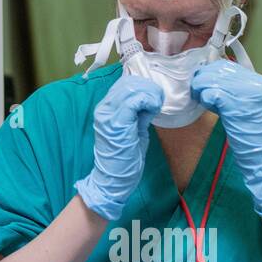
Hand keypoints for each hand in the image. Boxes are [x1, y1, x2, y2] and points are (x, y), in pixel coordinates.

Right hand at [75, 74, 163, 220]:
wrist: (113, 179)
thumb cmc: (124, 158)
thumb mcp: (133, 130)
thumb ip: (138, 114)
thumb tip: (149, 101)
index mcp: (105, 109)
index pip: (124, 84)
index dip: (142, 86)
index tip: (154, 99)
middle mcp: (103, 108)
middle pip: (128, 82)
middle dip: (148, 88)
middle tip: (158, 101)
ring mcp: (108, 115)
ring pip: (132, 88)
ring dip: (150, 94)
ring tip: (156, 106)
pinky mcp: (117, 122)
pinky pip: (135, 101)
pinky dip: (148, 101)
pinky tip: (153, 110)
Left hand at [191, 60, 261, 218]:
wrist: (260, 151)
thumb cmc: (248, 128)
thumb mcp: (242, 101)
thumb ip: (230, 85)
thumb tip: (205, 72)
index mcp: (257, 79)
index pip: (224, 65)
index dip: (209, 73)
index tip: (204, 84)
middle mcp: (254, 82)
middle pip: (216, 70)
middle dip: (202, 80)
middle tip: (199, 93)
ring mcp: (247, 92)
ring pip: (211, 80)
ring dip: (201, 90)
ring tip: (205, 101)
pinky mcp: (237, 104)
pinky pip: (212, 93)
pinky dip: (206, 99)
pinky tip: (210, 107)